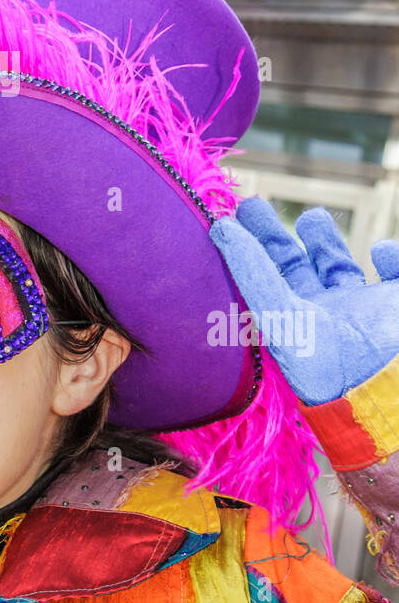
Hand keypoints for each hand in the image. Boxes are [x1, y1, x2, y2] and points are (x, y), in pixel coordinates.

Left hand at [209, 197, 398, 404]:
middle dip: (274, 237)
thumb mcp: (284, 314)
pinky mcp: (396, 305)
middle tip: (253, 206)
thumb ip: (254, 272)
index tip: (229, 216)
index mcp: (294, 319)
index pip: (264, 275)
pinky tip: (383, 251)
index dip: (247, 246)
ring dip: (325, 243)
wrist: (387, 396)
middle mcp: (324, 313)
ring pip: (337, 268)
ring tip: (312, 217)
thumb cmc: (333, 364)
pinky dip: (391, 259)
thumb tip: (221, 228)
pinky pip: (393, 275)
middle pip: (293, 268)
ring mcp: (360, 310)